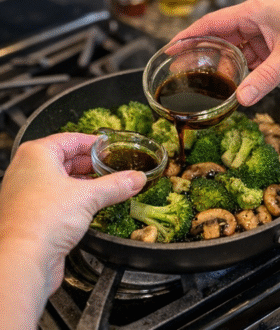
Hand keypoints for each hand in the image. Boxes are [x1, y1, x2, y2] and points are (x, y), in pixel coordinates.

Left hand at [0, 133, 145, 328]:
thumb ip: (115, 185)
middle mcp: (25, 171)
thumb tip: (135, 179)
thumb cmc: (41, 221)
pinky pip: (52, 201)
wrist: (22, 261)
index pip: (71, 139)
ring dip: (81, 184)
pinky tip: (86, 209)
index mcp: (36, 154)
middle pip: (64, 160)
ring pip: (57, 182)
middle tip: (110, 167)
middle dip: (89, 165)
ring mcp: (23, 195)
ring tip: (103, 188)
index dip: (93, 144)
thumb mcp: (89, 197)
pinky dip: (70, 201)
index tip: (109, 148)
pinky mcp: (27, 217)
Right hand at [171, 0, 279, 105]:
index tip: (170, 49)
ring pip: (237, 56)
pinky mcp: (279, 52)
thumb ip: (265, 77)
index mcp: (253, 13)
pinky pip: (254, 65)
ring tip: (208, 90)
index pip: (211, 23)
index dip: (188, 36)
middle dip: (204, 59)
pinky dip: (245, 78)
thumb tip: (242, 97)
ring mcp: (267, 38)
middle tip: (184, 78)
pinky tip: (238, 91)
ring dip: (226, 72)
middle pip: (221, 42)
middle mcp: (257, 24)